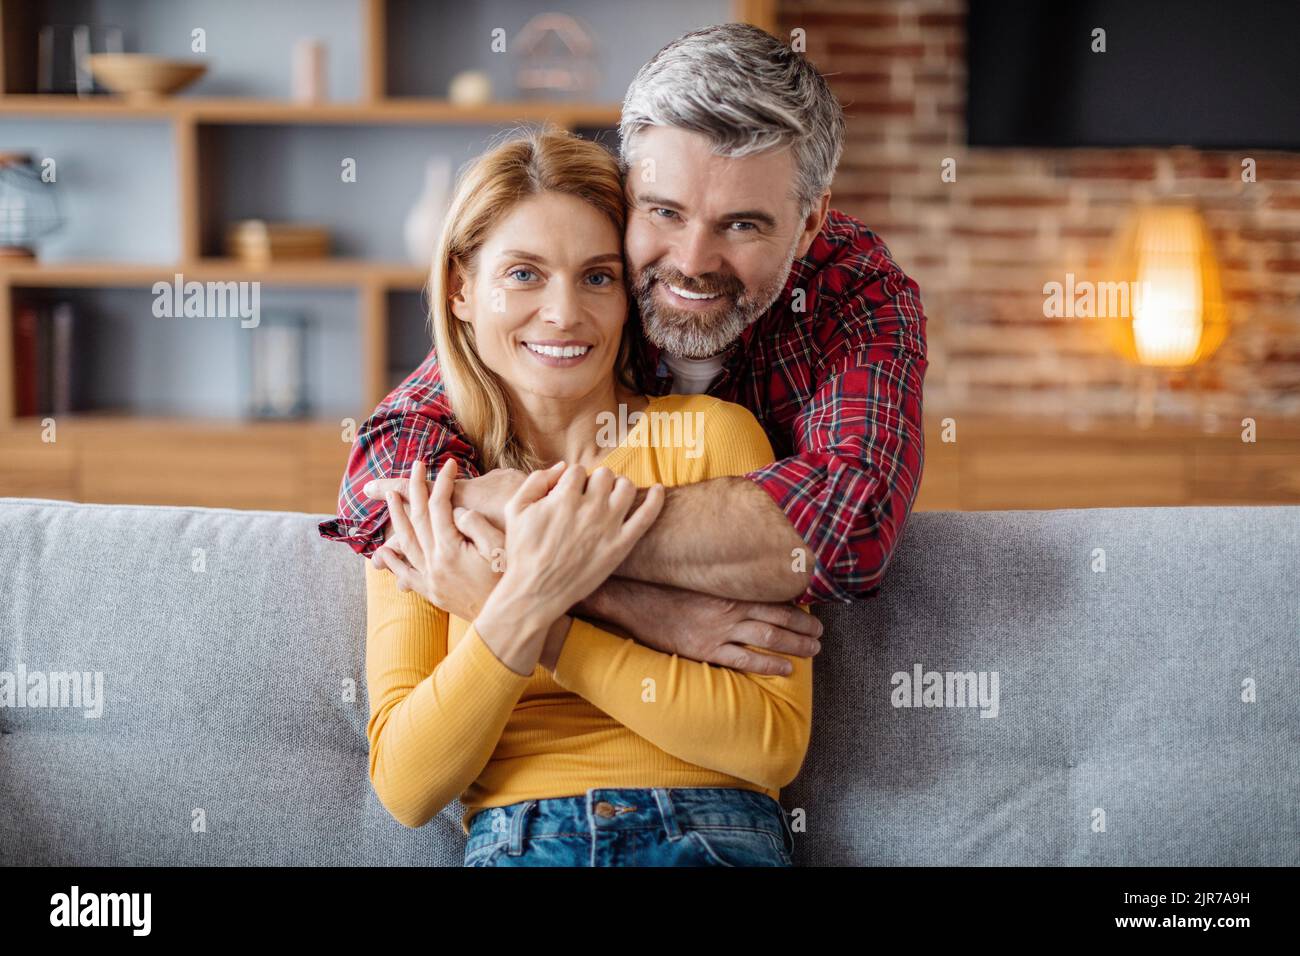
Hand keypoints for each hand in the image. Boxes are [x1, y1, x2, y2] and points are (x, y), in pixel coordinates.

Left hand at [371, 458, 504, 620]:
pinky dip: (394, 563)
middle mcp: (435, 563)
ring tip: (389, 499)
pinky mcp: (433, 592)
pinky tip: (383, 553)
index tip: (449, 464)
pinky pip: (407, 574)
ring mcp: (431, 579)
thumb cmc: (510, 580)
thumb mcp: (500, 548)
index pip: (440, 506)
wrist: (509, 618)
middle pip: (418, 519)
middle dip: (415, 489)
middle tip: (413, 467)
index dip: (443, 482)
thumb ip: (477, 526)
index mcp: (451, 549)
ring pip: (407, 543)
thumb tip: (457, 511)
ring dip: (397, 518)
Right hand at [492, 462, 664, 623]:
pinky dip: (656, 499)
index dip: (572, 481)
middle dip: (596, 481)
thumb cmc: (523, 551)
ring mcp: (608, 527)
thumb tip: (562, 466)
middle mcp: (589, 508)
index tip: (568, 495)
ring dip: (620, 486)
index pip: (578, 470)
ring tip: (611, 496)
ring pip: (626, 487)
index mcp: (564, 497)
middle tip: (589, 497)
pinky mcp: (621, 545)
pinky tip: (660, 490)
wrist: (536, 591)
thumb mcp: (515, 509)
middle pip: (604, 475)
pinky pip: (647, 516)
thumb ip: (536, 480)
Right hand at [577, 578, 822, 675]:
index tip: (811, 607)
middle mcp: (730, 607)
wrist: (632, 598)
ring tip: (813, 650)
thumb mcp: (694, 575)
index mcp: (728, 587)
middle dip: (804, 626)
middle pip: (778, 616)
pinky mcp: (707, 649)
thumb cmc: (663, 585)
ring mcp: (719, 629)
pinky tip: (786, 669)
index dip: (795, 603)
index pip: (771, 594)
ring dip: (796, 644)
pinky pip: (745, 659)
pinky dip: (769, 664)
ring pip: (769, 637)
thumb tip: (736, 574)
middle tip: (820, 634)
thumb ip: (718, 577)